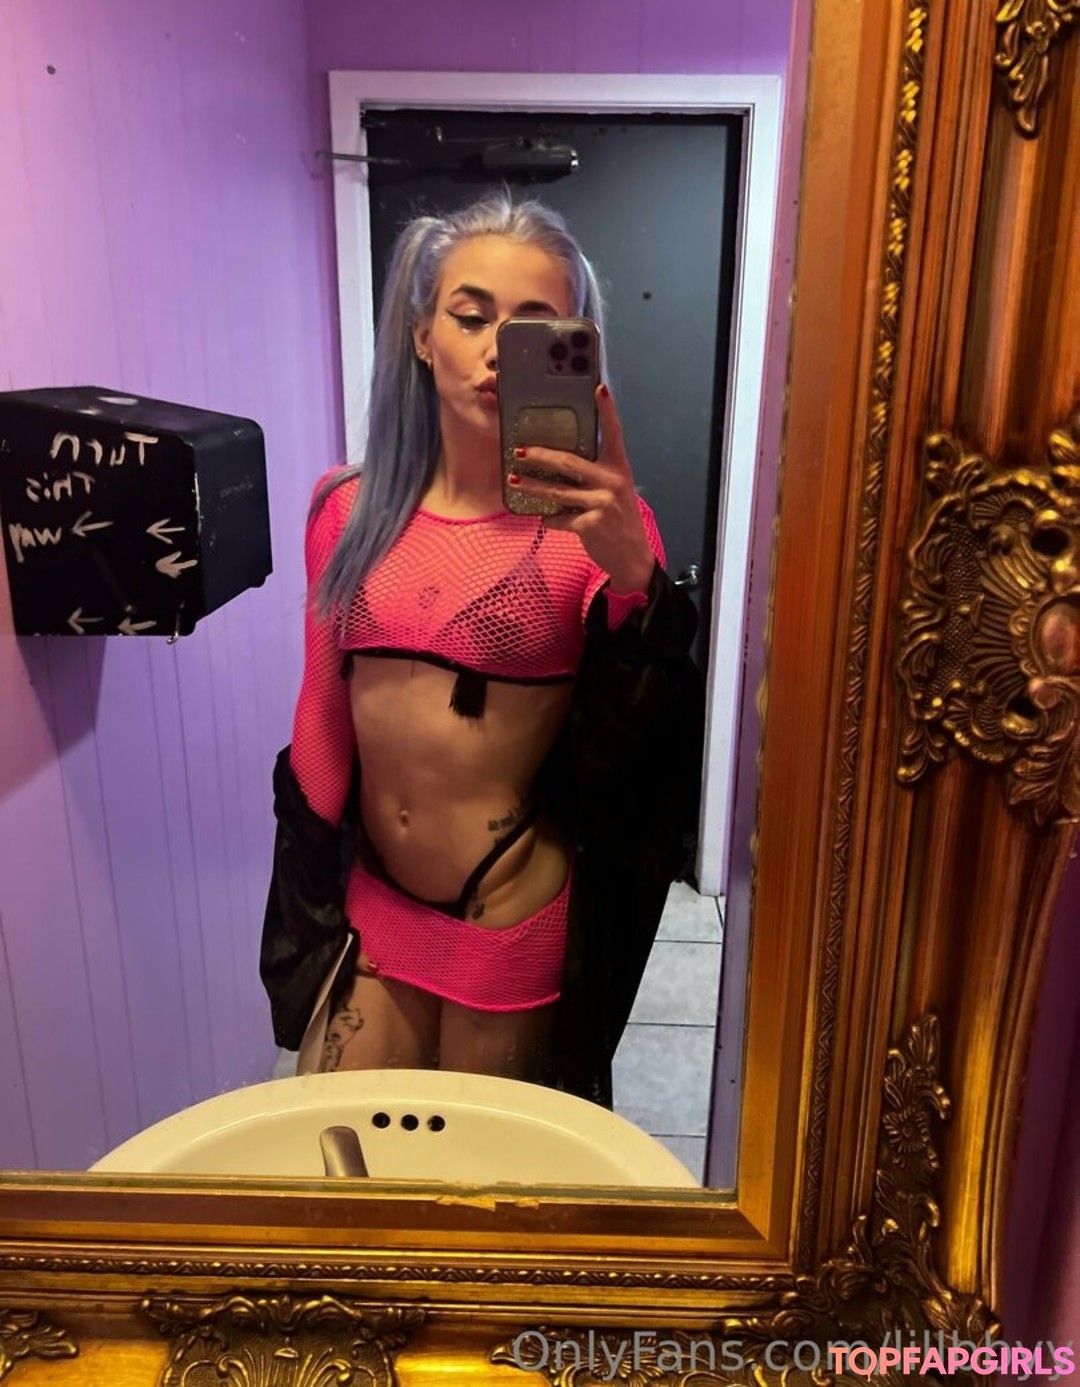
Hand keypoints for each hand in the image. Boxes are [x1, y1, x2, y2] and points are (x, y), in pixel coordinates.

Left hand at [508, 384, 654, 593]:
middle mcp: (612, 482)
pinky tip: (544, 519)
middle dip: (540, 455)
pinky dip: (549, 519)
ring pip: (557, 491)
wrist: (633, 557)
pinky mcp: (590, 524)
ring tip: (515, 479)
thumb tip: (561, 463)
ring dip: (532, 486)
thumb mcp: (616, 492)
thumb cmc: (619, 520)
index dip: (607, 410)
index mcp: (619, 469)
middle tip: (520, 450)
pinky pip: (559, 518)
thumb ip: (596, 476)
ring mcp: (601, 503)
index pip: (614, 434)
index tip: (599, 388)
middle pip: (569, 461)